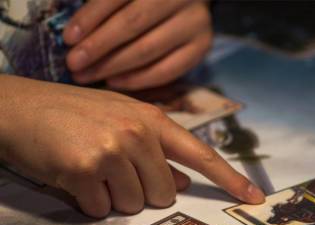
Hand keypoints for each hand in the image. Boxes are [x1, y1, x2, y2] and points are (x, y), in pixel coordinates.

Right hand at [0, 75, 263, 217]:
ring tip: (90, 169)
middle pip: (165, 194)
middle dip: (142, 193)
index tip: (255, 198)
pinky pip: (101, 210)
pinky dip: (87, 202)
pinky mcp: (85, 170)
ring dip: (113, 198)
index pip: (201, 154)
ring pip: (134, 205)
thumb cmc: (72, 116)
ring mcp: (112, 150)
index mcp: (152, 120)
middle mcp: (137, 133)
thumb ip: (156, 151)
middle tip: (112, 171)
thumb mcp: (121, 121)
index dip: (230, 179)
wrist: (17, 108)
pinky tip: (73, 177)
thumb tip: (185, 182)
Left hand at [63, 0, 211, 89]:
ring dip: (113, 67)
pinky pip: (167, 70)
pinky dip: (138, 79)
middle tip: (74, 65)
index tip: (68, 39)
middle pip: (132, 24)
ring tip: (88, 76)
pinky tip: (115, 82)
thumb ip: (103, 6)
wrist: (185, 2)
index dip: (90, 18)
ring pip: (148, 50)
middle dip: (99, 47)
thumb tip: (74, 35)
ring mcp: (194, 22)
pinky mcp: (202, 46)